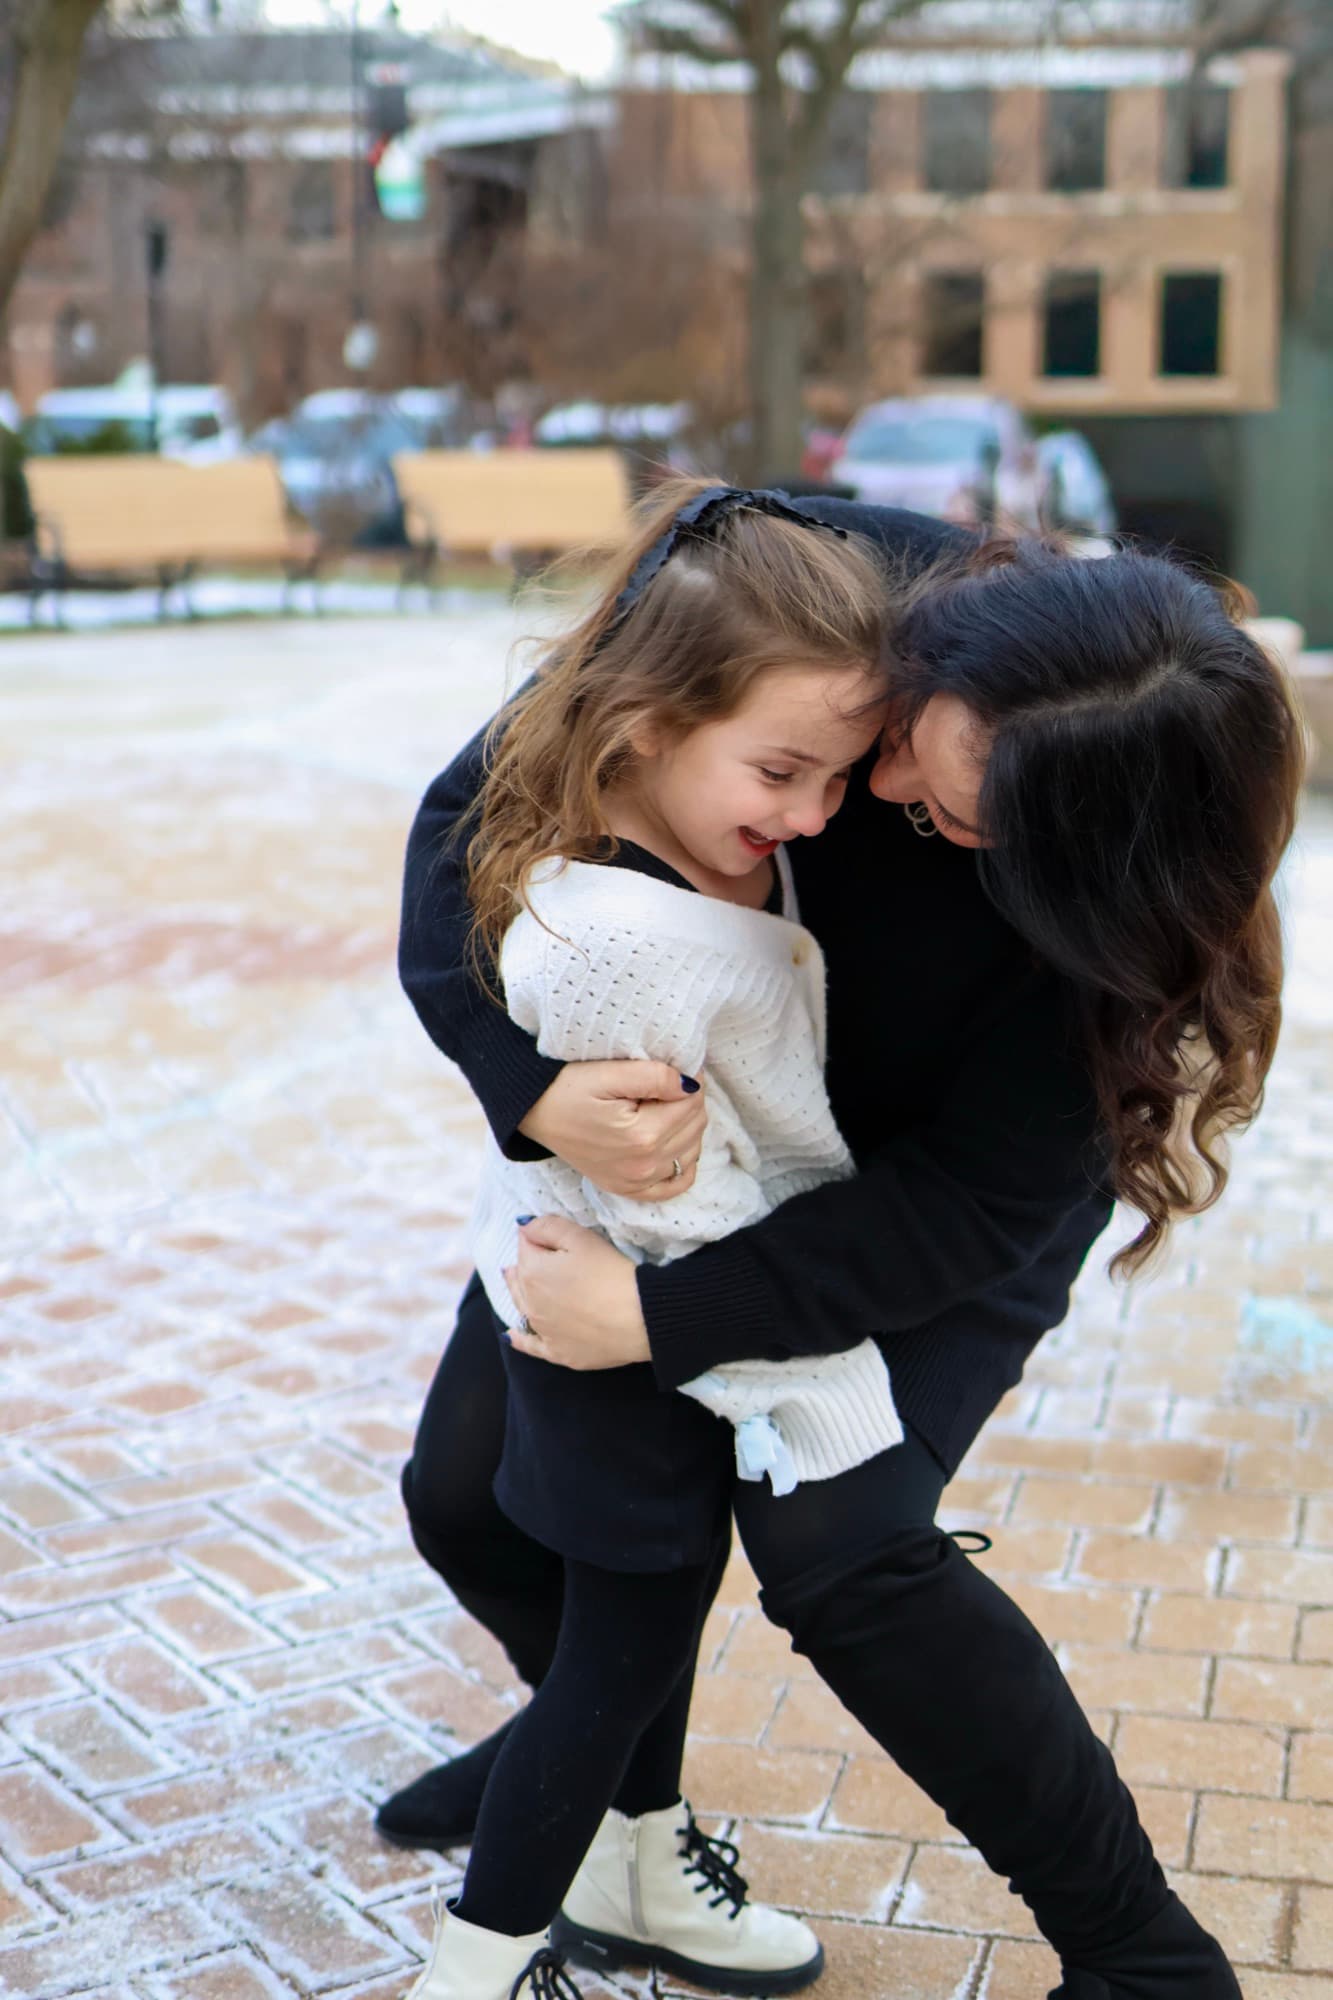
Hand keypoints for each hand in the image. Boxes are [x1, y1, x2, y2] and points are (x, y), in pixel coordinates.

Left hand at [505, 1216, 650, 1368]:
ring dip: (519, 1292)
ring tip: (513, 1279)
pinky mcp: (559, 1352)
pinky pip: (531, 1346)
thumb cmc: (612, 1273)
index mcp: (532, 1272)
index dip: (539, 1238)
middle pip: (520, 1278)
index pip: (526, 1246)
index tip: (552, 1236)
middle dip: (525, 1264)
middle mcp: (530, 1303)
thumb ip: (547, 1227)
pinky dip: (519, 1339)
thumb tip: (523, 1227)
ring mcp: (543, 1331)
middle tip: (533, 1255)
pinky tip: (511, 1336)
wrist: (639, 1318)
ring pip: (522, 1307)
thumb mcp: (581, 1238)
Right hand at [518, 1060, 705, 1201]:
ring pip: (691, 1151)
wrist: (534, 1113)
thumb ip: (654, 1076)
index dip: (689, 1081)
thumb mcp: (608, 1072)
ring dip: (687, 1127)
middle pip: (695, 1127)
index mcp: (642, 1136)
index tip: (673, 1070)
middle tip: (665, 1086)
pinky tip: (671, 1142)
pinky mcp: (628, 1189)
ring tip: (661, 1108)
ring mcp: (636, 1182)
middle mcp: (644, 1165)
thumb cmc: (567, 1088)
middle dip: (689, 1102)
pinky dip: (683, 1163)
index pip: (693, 1103)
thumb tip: (690, 1085)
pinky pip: (676, 1184)